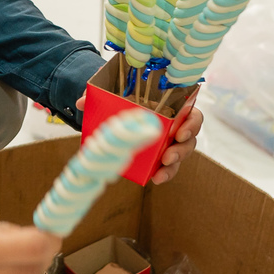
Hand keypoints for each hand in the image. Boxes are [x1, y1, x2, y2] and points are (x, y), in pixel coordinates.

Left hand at [74, 95, 202, 185]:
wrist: (115, 112)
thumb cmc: (123, 99)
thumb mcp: (112, 95)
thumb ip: (99, 97)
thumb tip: (82, 102)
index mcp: (170, 105)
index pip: (191, 113)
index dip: (191, 123)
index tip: (180, 131)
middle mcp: (174, 124)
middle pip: (189, 138)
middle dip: (182, 149)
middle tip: (167, 156)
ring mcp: (169, 141)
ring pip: (181, 154)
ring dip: (173, 165)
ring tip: (160, 173)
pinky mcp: (160, 155)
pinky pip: (168, 166)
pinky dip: (164, 173)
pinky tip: (155, 178)